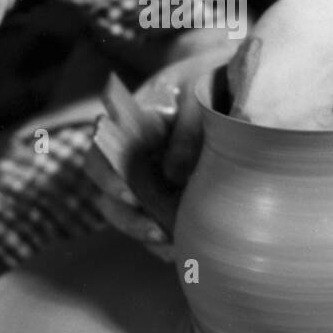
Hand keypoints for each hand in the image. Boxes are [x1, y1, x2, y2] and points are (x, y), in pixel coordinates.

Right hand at [88, 36, 239, 259]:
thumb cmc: (209, 82)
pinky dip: (165, 241)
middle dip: (126, 217)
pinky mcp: (169, 195)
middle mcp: (133, 156)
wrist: (232, 82)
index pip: (100, 153)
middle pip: (108, 194)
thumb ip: (188, 129)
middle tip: (154, 230)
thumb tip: (175, 175)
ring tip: (173, 248)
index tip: (130, 192)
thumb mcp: (199, 95)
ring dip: (145, 234)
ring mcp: (150, 177)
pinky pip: (156, 223)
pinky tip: (183, 251)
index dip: (106, 176)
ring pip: (130, 214)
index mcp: (129, 126)